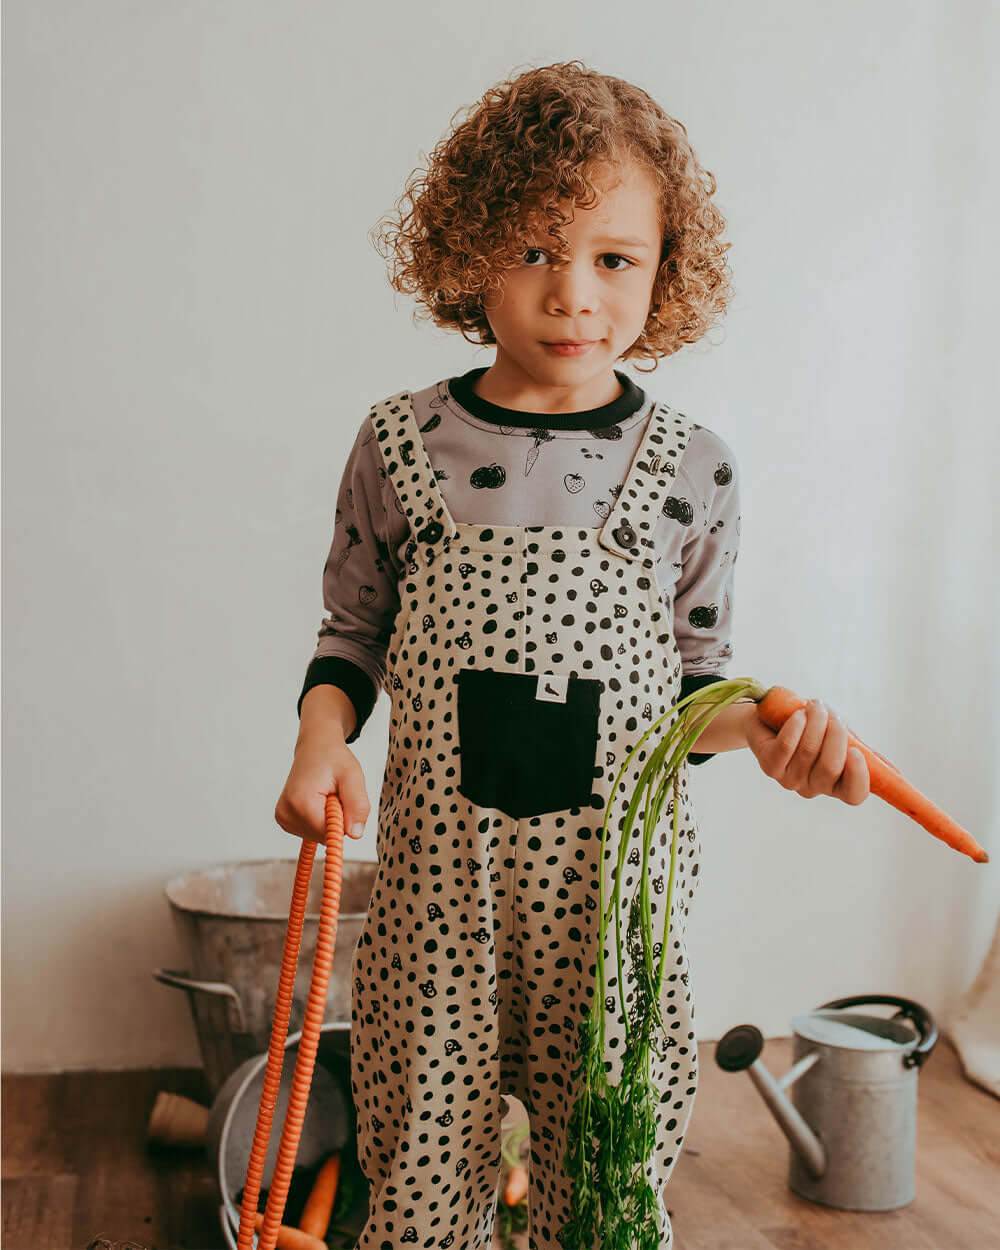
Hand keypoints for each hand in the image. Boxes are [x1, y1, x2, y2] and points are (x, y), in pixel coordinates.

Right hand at [275, 736, 370, 842]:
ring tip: (325, 794)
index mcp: (301, 802)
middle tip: (334, 794)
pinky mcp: (284, 819)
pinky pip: (311, 831)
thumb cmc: (333, 759)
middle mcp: (287, 812)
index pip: (331, 834)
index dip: (343, 819)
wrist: (314, 747)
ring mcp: (283, 817)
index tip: (341, 797)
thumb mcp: (353, 776)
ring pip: (318, 835)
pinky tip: (317, 800)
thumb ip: (357, 805)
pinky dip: (319, 819)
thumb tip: (355, 834)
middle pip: (324, 836)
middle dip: (336, 818)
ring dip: (327, 818)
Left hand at [744, 698, 869, 804]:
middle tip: (832, 714)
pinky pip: (786, 746)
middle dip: (834, 735)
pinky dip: (796, 726)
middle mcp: (813, 788)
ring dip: (815, 723)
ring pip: (808, 752)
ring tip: (816, 706)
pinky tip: (799, 714)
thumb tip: (897, 773)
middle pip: (830, 767)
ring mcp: (789, 780)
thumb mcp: (843, 739)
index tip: (856, 752)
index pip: (854, 795)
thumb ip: (865, 753)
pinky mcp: (769, 766)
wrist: (773, 716)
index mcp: (836, 785)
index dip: (858, 776)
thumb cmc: (814, 729)